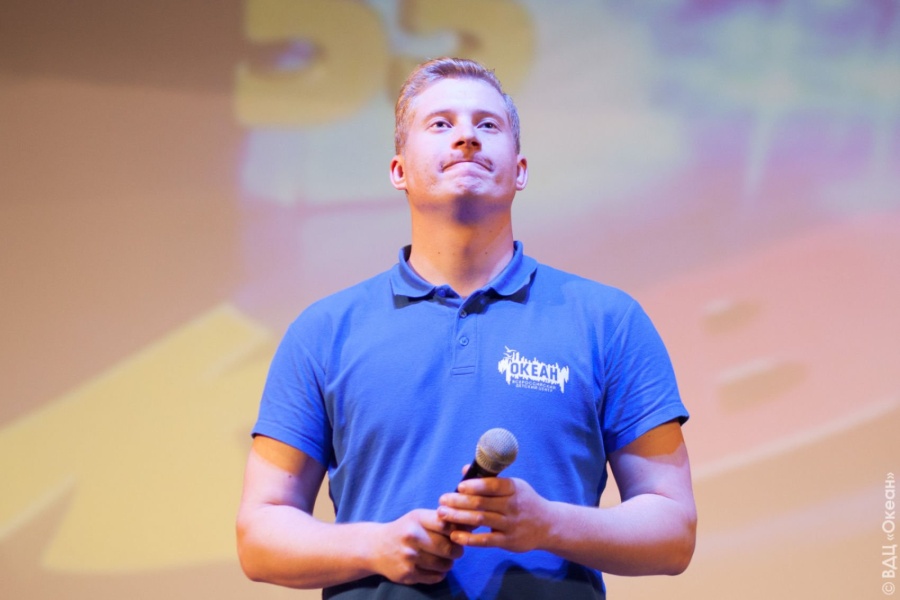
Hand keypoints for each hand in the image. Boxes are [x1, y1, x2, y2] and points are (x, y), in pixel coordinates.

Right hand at [373, 508, 463, 584]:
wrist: (376, 547)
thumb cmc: (405, 529)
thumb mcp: (420, 518)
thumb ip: (443, 521)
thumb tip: (473, 524)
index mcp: (417, 518)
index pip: (448, 525)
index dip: (459, 532)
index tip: (460, 534)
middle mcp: (412, 536)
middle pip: (449, 548)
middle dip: (457, 551)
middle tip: (455, 550)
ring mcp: (409, 557)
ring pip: (444, 565)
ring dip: (448, 563)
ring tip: (443, 558)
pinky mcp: (407, 574)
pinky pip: (435, 577)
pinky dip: (439, 574)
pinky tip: (432, 567)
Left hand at [437, 476, 552, 552]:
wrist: (548, 525)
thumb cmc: (524, 501)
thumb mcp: (514, 486)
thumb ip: (490, 479)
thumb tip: (464, 469)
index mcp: (514, 488)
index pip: (493, 485)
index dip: (475, 485)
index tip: (459, 486)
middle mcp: (513, 505)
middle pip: (482, 502)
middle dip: (459, 501)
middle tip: (442, 500)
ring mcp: (511, 524)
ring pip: (481, 519)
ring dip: (459, 517)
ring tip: (442, 514)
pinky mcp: (508, 541)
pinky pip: (486, 540)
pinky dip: (469, 538)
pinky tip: (455, 535)